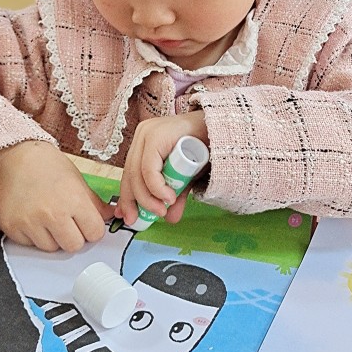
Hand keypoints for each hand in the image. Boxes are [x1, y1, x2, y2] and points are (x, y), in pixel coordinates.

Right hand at [0, 140, 114, 252]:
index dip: (92, 229)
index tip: (86, 223)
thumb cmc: (47, 165)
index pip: (95, 234)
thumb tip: (111, 216)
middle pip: (74, 246)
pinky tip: (32, 217)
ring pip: (51, 248)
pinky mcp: (12, 227)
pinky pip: (30, 245)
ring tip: (47, 217)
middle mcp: (52, 214)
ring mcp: (30, 222)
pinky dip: (33, 236)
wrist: (14, 157)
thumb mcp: (77, 180)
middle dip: (74, 237)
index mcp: (74, 200)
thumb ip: (94, 203)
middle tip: (66, 222)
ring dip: (52, 238)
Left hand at [116, 111, 209, 227]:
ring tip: (162, 211)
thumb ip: (176, 194)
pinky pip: (149, 168)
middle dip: (135, 201)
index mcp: (144, 143)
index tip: (129, 217)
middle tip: (143, 221)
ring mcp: (148, 133)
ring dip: (148, 198)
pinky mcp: (157, 135)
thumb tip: (169, 218)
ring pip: (137, 173)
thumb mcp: (187, 177)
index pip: (129, 173)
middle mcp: (142, 135)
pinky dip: (156, 187)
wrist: (224, 130)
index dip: (126, 198)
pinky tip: (168, 197)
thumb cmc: (206, 148)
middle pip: (130, 174)